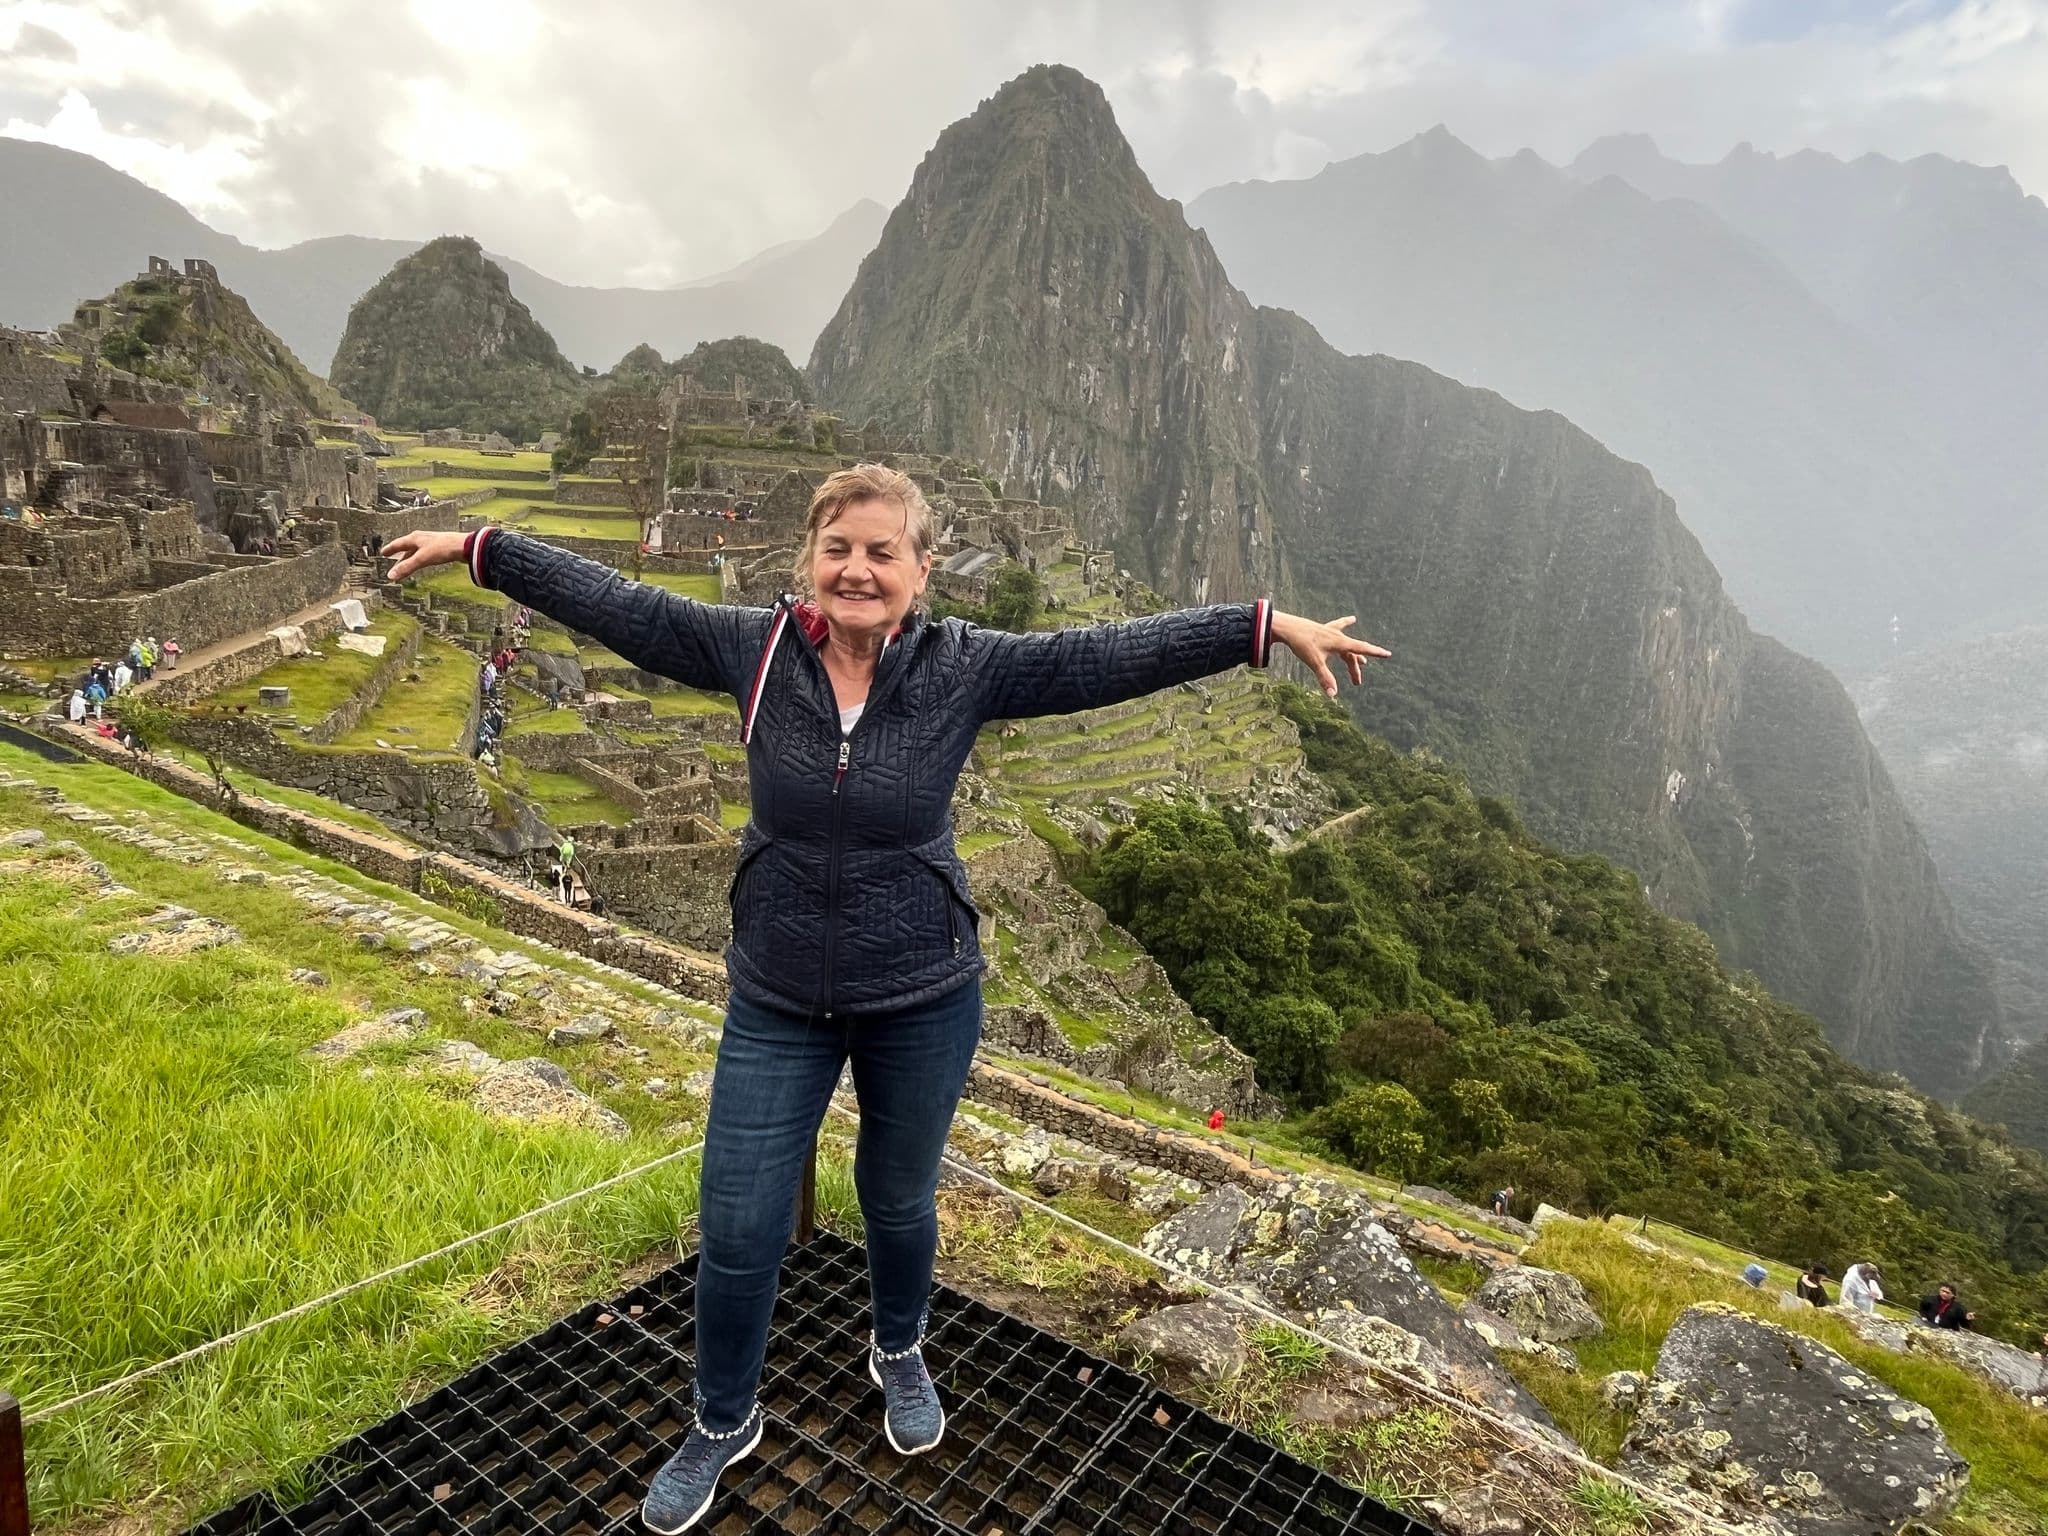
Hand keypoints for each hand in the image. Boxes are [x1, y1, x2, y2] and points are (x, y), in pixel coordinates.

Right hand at [381, 529, 468, 581]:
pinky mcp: (440, 548)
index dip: (390, 549)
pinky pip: (425, 554)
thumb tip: (391, 576)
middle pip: (407, 548)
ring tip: (406, 566)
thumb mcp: (421, 559)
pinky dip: (420, 560)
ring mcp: (431, 543)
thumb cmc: (444, 548)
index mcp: (415, 538)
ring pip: (416, 551)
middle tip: (393, 563)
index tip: (383, 552)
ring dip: (410, 559)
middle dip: (399, 557)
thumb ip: (406, 567)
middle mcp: (422, 539)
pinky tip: (423, 563)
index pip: (398, 544)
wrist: (464, 546)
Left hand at [1271, 612, 1389, 696]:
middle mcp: (1338, 637)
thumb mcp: (1315, 663)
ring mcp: (1331, 632)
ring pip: (1346, 646)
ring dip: (1352, 656)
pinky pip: (1338, 628)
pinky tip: (1352, 619)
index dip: (1375, 652)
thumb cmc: (1302, 644)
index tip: (1388, 654)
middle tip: (1357, 683)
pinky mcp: (1324, 630)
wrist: (1288, 627)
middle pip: (1352, 654)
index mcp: (1340, 643)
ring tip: (1362, 663)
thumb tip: (1333, 695)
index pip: (1362, 649)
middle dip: (1355, 668)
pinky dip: (1345, 625)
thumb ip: (1325, 678)